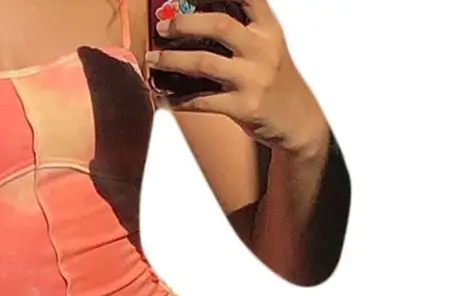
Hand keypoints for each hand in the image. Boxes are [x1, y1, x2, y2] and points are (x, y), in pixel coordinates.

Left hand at [145, 0, 328, 155]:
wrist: (299, 122)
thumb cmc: (275, 81)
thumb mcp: (266, 47)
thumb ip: (240, 29)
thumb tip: (194, 16)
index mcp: (268, 28)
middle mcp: (263, 49)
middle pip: (218, 24)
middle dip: (183, 23)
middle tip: (162, 27)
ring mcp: (253, 79)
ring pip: (203, 63)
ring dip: (171, 61)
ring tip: (153, 59)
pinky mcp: (244, 107)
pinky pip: (202, 100)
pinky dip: (179, 98)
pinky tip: (165, 95)